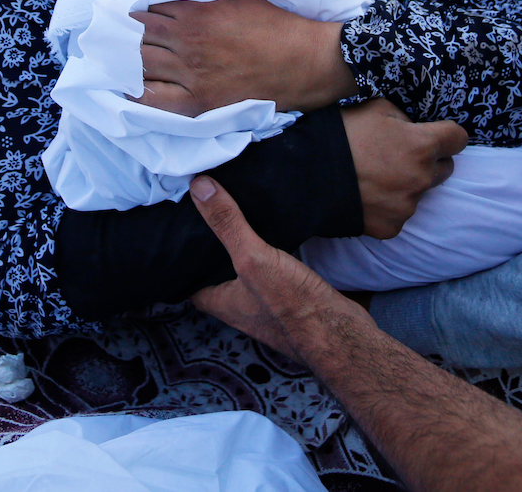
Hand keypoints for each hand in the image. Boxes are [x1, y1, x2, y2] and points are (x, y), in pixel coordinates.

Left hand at [135, 0, 354, 115]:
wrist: (305, 61)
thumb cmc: (275, 23)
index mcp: (196, 11)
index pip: (150, 7)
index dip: (139, 9)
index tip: (132, 12)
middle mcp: (187, 41)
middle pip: (140, 34)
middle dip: (127, 32)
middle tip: (119, 34)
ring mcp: (190, 73)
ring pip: (143, 62)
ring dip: (128, 57)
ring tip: (119, 56)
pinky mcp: (198, 101)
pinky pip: (154, 98)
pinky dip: (136, 90)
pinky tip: (126, 85)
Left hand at [189, 175, 372, 364]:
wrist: (342, 334)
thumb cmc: (293, 307)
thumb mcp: (253, 259)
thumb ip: (227, 225)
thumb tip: (199, 187)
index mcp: (220, 302)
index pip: (188, 278)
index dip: (182, 255)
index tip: (179, 226)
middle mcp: (239, 304)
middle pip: (218, 270)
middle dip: (214, 244)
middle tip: (210, 208)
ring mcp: (266, 301)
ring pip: (246, 267)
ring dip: (243, 244)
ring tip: (238, 209)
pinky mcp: (292, 295)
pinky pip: (273, 268)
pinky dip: (270, 249)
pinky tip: (275, 228)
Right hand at [341, 97, 466, 237]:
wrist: (307, 175)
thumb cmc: (342, 135)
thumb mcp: (375, 108)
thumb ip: (404, 118)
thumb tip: (413, 129)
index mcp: (422, 145)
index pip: (459, 139)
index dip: (448, 136)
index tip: (438, 136)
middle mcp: (422, 178)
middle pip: (444, 169)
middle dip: (429, 161)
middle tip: (399, 156)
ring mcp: (408, 206)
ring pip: (419, 192)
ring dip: (406, 184)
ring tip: (376, 177)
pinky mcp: (392, 227)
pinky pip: (399, 214)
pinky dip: (388, 206)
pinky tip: (368, 196)